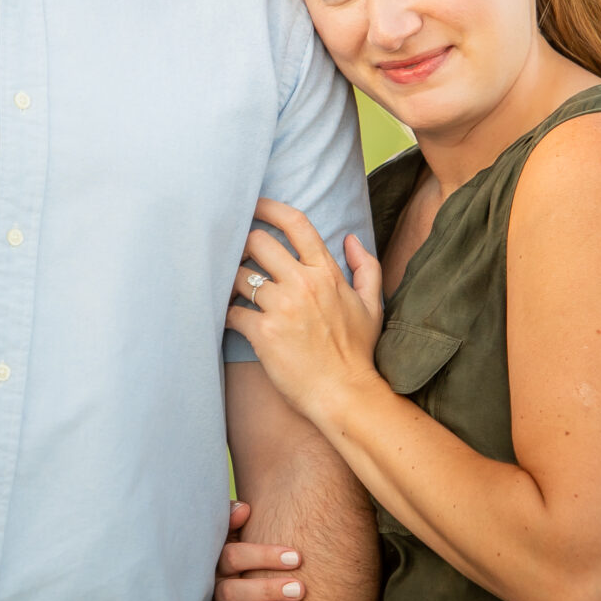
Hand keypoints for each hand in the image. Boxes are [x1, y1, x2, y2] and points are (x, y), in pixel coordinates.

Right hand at [211, 500, 305, 600]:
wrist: (221, 596)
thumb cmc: (235, 565)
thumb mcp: (231, 540)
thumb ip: (233, 522)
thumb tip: (244, 508)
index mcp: (215, 564)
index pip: (232, 556)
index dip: (263, 556)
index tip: (297, 558)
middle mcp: (208, 592)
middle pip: (230, 590)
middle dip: (265, 589)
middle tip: (298, 589)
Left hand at [225, 199, 383, 425]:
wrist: (346, 396)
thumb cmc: (358, 353)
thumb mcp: (371, 305)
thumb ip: (365, 267)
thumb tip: (350, 239)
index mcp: (326, 273)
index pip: (295, 223)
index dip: (269, 207)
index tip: (252, 205)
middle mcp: (303, 283)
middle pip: (257, 242)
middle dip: (243, 247)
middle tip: (237, 257)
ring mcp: (282, 307)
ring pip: (240, 275)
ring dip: (233, 282)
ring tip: (234, 291)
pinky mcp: (264, 333)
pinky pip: (233, 311)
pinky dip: (228, 314)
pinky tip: (233, 320)